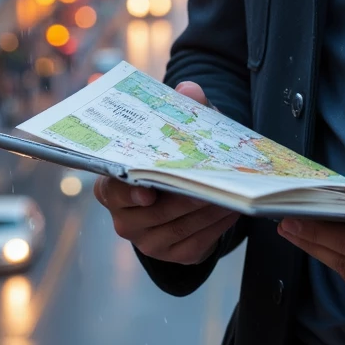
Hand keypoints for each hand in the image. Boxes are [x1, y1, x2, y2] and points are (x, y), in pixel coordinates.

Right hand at [93, 81, 238, 264]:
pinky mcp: (173, 255)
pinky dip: (215, 228)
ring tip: (229, 194)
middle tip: (208, 185)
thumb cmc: (173, 158)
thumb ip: (182, 110)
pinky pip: (195, 244)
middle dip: (182, 199)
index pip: (113, 190)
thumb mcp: (177, 133)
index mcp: (113, 187)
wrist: (184, 194)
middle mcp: (125, 218)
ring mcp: (148, 240)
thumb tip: (189, 89)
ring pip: (177, 228)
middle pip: (151, 214)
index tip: (147, 192)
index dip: (128, 192)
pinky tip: (231, 211)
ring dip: (205, 212)